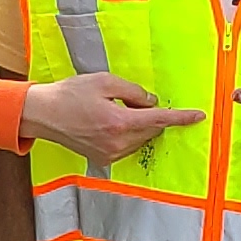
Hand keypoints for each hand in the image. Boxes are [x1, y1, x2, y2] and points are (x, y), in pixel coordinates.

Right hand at [21, 73, 201, 162]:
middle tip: (131, 100)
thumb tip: (151, 102)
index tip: (198, 116)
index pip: (159, 120)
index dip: (181, 118)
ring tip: (114, 109)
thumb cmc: (70, 94)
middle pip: (151, 129)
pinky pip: (128, 145)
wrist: (43, 114)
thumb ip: (134, 92)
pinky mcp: (104, 159)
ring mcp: (110, 154)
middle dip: (151, 115)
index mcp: (119, 122)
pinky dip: (128, 133)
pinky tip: (111, 121)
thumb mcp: (104, 82)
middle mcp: (117, 143)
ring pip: (140, 138)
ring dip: (139, 124)